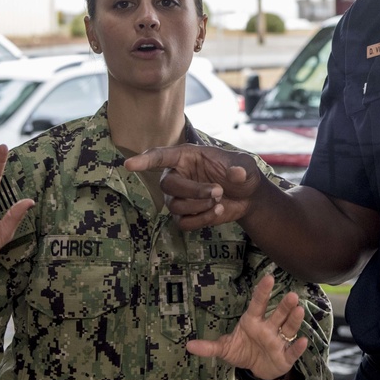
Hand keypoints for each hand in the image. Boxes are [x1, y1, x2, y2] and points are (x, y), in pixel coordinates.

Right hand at [125, 144, 264, 229]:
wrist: (249, 196)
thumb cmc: (241, 174)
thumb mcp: (245, 165)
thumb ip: (239, 167)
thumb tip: (236, 174)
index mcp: (186, 156)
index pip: (161, 156)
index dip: (145, 160)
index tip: (130, 165)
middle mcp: (178, 175)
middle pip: (168, 185)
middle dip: (193, 191)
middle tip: (218, 191)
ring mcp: (178, 197)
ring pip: (174, 206)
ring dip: (199, 206)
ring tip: (220, 201)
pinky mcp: (185, 215)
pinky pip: (183, 222)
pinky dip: (201, 220)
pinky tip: (217, 212)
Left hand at [186, 274, 307, 379]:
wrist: (258, 369)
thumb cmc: (243, 351)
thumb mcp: (225, 349)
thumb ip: (209, 347)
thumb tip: (188, 345)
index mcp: (253, 321)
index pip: (258, 304)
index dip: (263, 292)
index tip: (268, 278)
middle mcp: (268, 328)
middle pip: (278, 314)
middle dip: (284, 305)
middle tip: (291, 294)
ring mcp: (279, 341)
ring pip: (288, 328)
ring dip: (293, 320)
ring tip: (298, 310)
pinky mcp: (285, 356)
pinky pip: (292, 351)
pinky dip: (298, 347)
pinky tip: (303, 341)